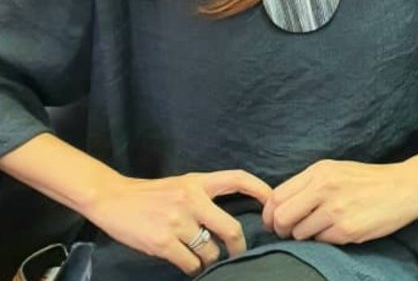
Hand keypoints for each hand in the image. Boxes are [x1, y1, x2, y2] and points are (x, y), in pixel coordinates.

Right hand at [86, 170, 271, 275]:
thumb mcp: (181, 185)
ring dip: (210, 260)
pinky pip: (191, 264)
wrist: (113, 199)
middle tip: (238, 254)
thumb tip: (230, 219)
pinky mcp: (163, 242)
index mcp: (198, 181)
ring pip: (210, 251)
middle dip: (238, 246)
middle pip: (230, 227)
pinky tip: (188, 264)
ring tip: (203, 258)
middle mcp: (191, 199)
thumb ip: (204, 196)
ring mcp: (177, 221)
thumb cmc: (150, 194)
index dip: (259, 190)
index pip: (237, 178)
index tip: (273, 202)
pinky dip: (194, 268)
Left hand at [262, 158, 417, 244]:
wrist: (404, 187)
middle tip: (289, 232)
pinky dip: (324, 240)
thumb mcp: (335, 170)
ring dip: (304, 236)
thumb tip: (280, 204)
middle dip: (280, 229)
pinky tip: (338, 230)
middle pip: (281, 216)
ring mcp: (335, 210)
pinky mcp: (348, 230)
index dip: (269, 212)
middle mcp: (323, 188)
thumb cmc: (368, 179)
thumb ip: (309, 184)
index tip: (273, 220)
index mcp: (318, 171)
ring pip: (299, 233)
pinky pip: (321, 242)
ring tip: (320, 228)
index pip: (277, 195)